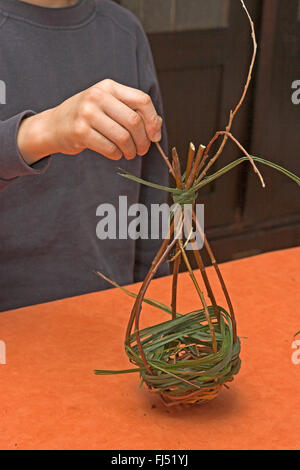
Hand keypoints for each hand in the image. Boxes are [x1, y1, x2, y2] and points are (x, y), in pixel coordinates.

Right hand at [18, 79, 162, 164]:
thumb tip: (157, 127)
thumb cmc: (87, 117)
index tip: (155, 136)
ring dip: (131, 150)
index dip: (153, 120)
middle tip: (142, 149)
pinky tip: (115, 153)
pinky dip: (117, 155)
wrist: (53, 125)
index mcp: (109, 86)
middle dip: (143, 140)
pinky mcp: (80, 132)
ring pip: (123, 137)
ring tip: (130, 153)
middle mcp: (98, 96)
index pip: (142, 100)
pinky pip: (110, 148)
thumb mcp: (108, 105)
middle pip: (134, 121)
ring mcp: (87, 113)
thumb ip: (132, 111)